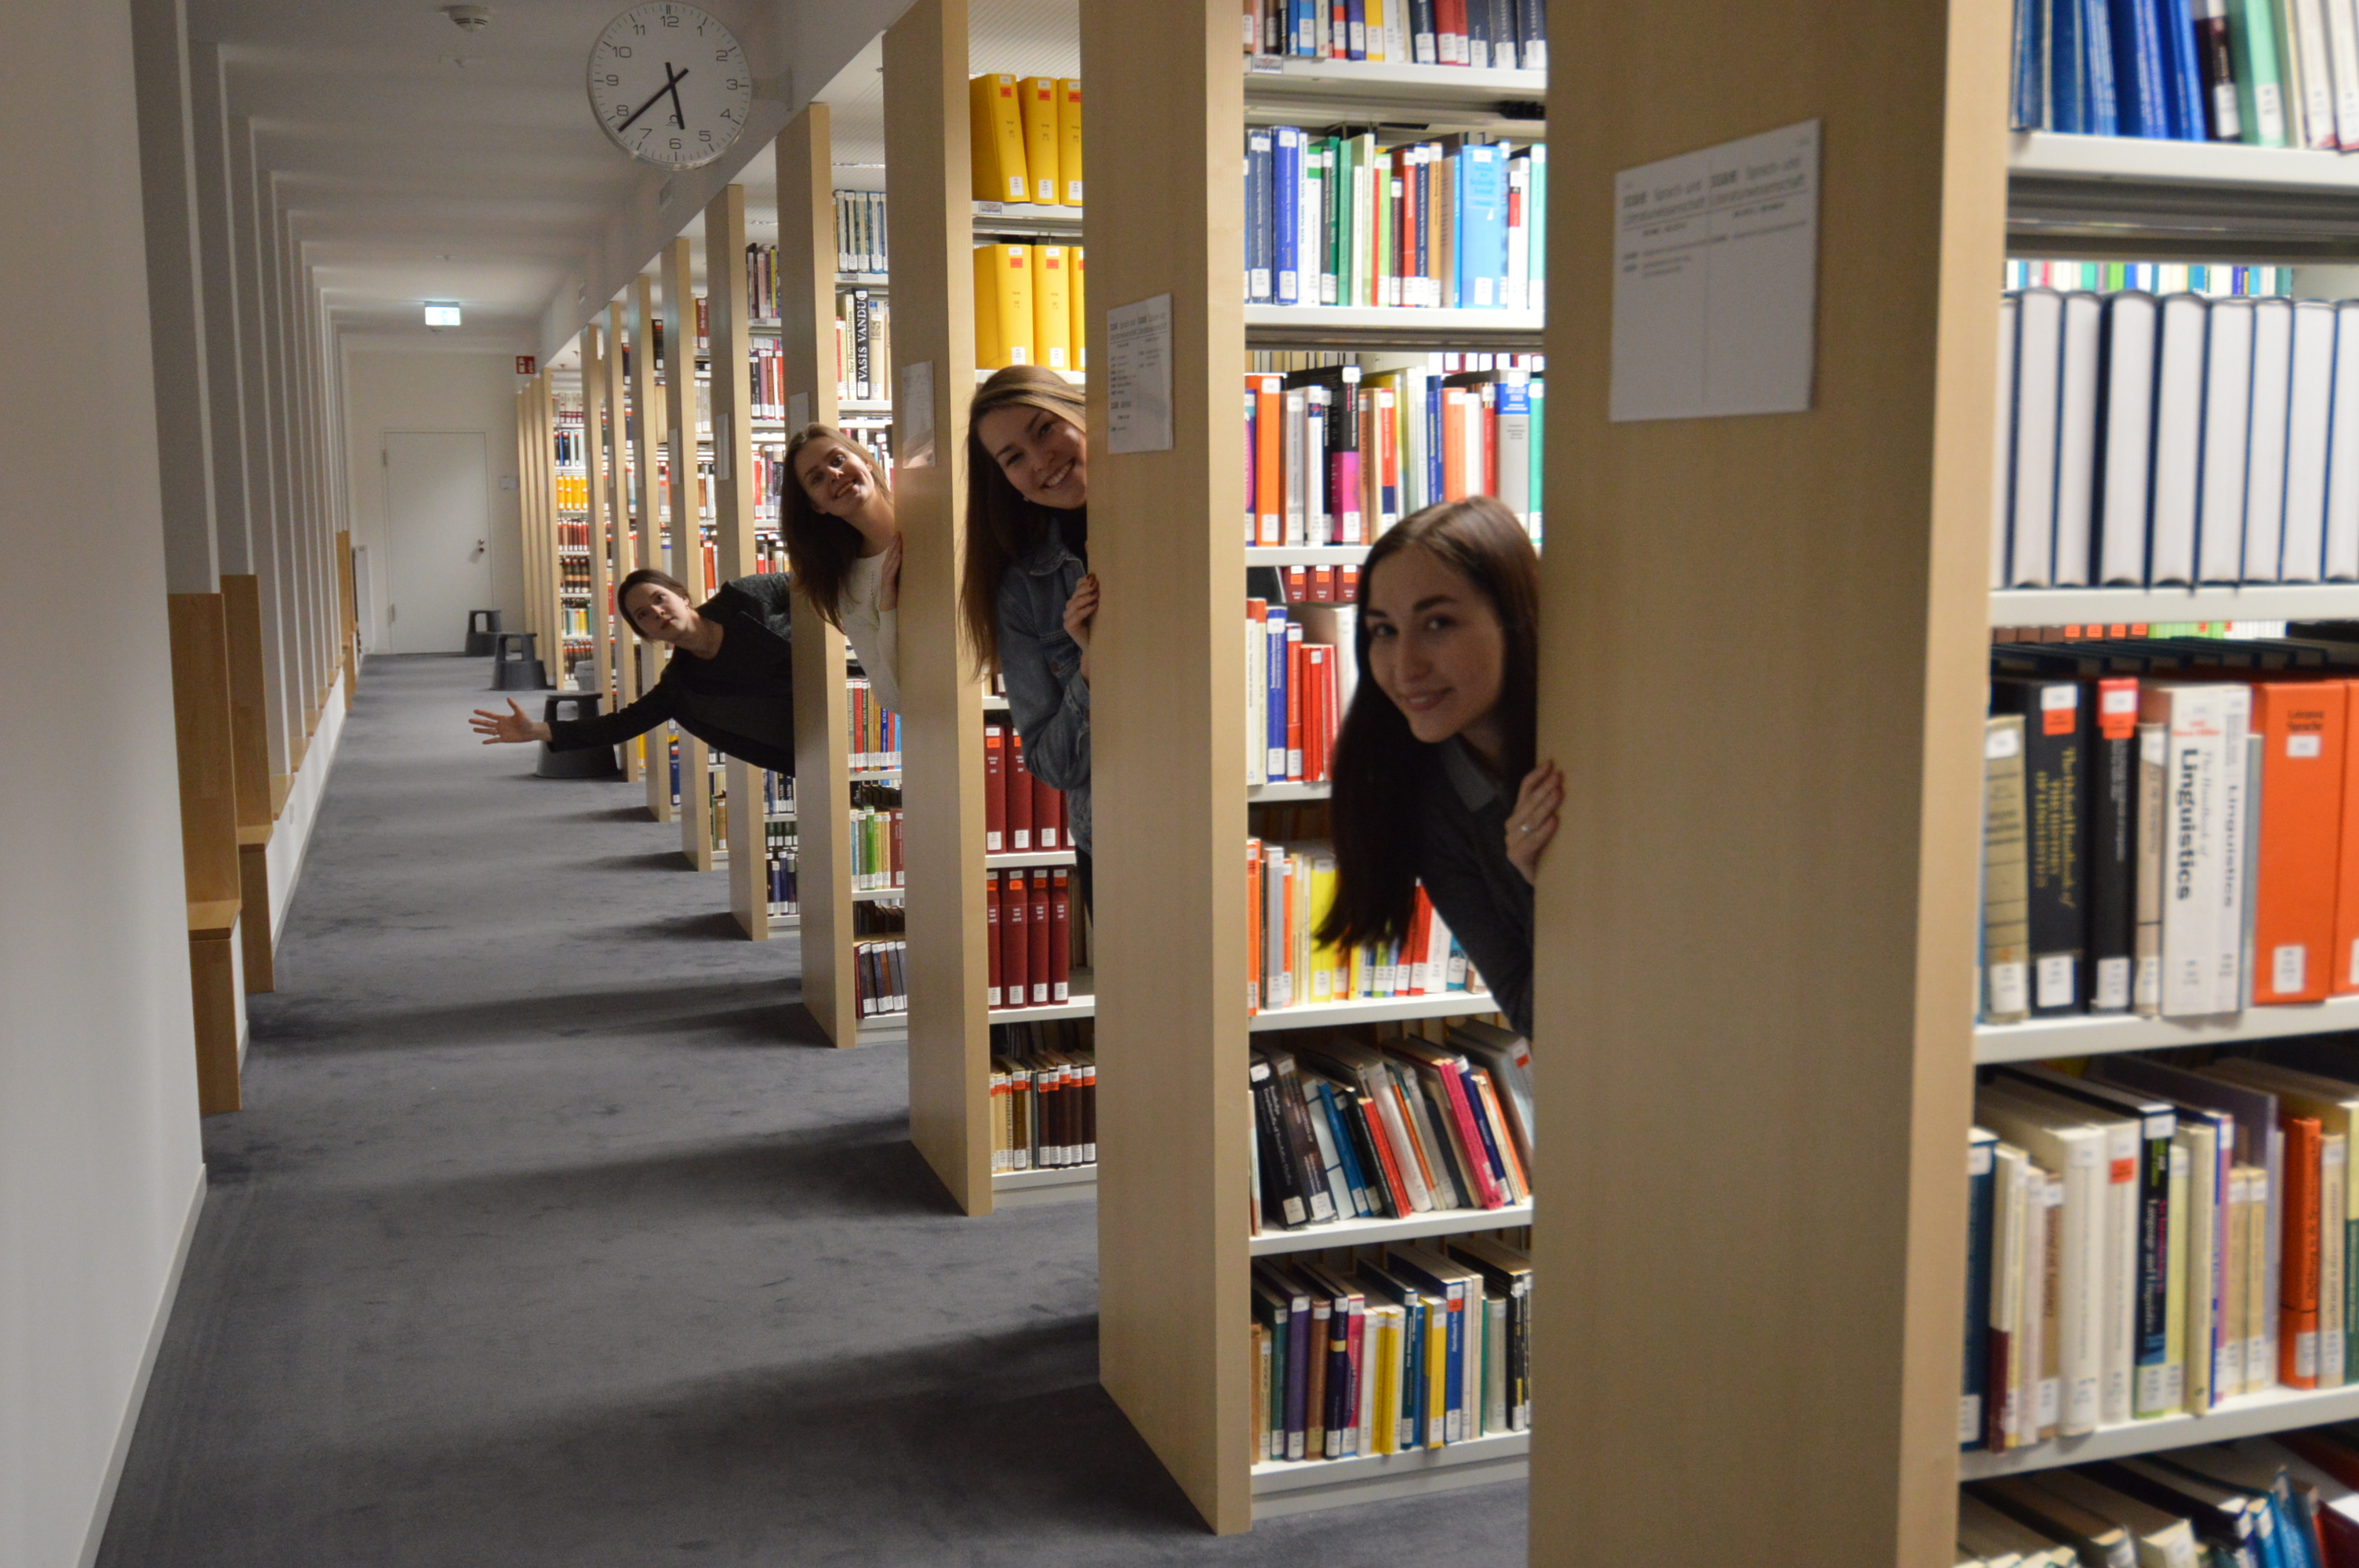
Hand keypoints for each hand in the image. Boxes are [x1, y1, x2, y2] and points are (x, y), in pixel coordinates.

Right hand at [470, 699, 551, 745]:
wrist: (531, 731)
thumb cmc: (526, 721)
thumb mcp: (520, 713)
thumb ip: (514, 706)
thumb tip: (508, 698)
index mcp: (503, 718)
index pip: (490, 715)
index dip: (483, 713)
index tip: (475, 711)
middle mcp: (500, 725)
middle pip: (487, 723)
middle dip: (478, 721)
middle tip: (469, 720)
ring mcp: (502, 732)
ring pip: (489, 731)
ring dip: (481, 730)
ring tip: (473, 729)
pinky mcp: (505, 739)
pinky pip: (495, 740)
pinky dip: (490, 741)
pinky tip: (483, 742)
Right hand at [876, 533, 902, 612]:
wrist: (888, 604)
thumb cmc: (895, 589)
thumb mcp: (900, 576)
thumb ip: (902, 568)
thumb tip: (912, 558)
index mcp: (889, 566)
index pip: (891, 552)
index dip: (894, 542)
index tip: (899, 532)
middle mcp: (886, 568)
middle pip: (890, 553)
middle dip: (895, 543)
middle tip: (899, 533)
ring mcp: (886, 574)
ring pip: (891, 559)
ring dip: (895, 550)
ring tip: (900, 541)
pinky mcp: (888, 581)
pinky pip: (892, 570)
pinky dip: (896, 563)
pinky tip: (900, 556)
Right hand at [1062, 573, 1098, 680]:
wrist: (1097, 646)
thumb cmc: (1099, 626)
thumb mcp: (1097, 609)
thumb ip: (1095, 597)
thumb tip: (1100, 581)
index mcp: (1075, 603)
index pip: (1076, 588)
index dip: (1083, 582)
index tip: (1093, 576)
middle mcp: (1069, 610)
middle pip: (1075, 595)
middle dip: (1086, 588)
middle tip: (1097, 584)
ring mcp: (1067, 618)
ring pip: (1075, 604)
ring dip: (1086, 598)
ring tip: (1097, 595)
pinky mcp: (1069, 626)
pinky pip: (1077, 615)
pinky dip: (1086, 609)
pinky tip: (1095, 605)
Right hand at [1503, 761, 1561, 884]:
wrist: (1548, 883)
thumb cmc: (1552, 851)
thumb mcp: (1551, 825)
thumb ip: (1552, 808)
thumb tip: (1567, 782)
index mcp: (1518, 814)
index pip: (1524, 789)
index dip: (1536, 775)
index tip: (1551, 763)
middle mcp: (1512, 826)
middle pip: (1528, 802)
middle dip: (1544, 788)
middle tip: (1559, 777)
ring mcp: (1512, 841)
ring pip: (1530, 820)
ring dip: (1546, 806)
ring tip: (1559, 794)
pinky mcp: (1516, 856)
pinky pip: (1532, 841)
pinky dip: (1544, 831)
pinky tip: (1554, 822)